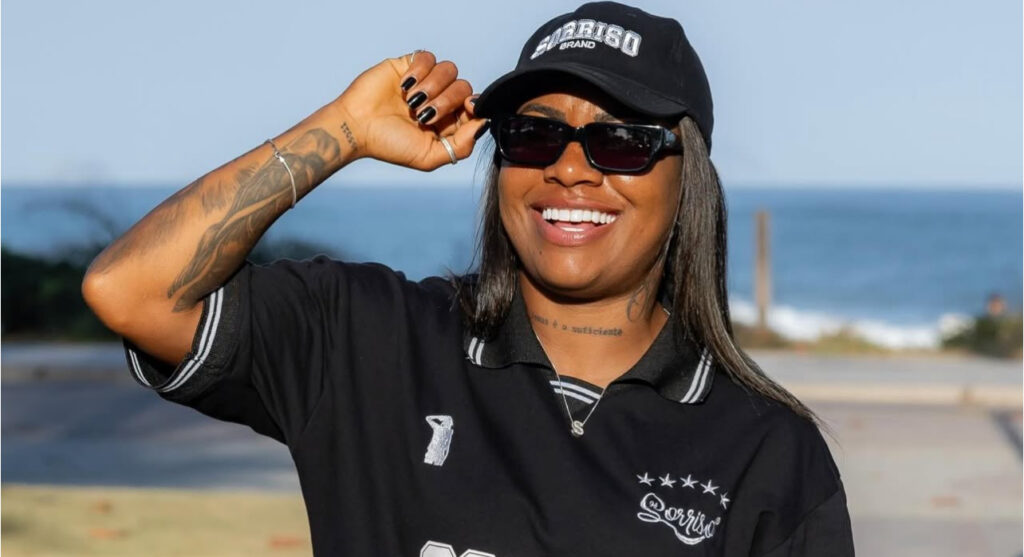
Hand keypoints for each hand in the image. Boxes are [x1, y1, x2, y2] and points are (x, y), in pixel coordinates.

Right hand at [331, 50, 487, 170]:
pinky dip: (420, 70)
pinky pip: (429, 57)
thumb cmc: (389, 145)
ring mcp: (425, 81)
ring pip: (449, 70)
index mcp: (447, 122)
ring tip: (411, 101)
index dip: (474, 107)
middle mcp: (439, 100)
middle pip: (464, 87)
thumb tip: (483, 124)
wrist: (356, 127)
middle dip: (446, 101)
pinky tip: (404, 86)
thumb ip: (461, 146)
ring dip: (432, 86)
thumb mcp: (429, 156)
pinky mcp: (410, 65)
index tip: (465, 110)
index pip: (475, 107)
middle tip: (423, 114)